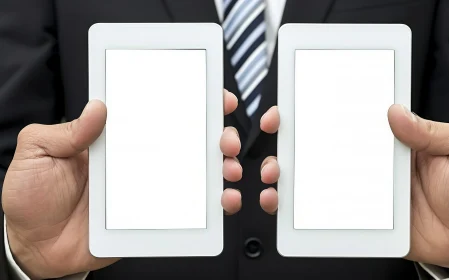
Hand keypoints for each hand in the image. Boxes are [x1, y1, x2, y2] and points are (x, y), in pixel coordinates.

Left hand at [2, 90, 242, 279]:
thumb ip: (66, 130)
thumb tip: (98, 107)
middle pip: (187, 142)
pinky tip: (221, 201)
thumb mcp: (37, 152)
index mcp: (115, 139)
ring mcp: (148, 188)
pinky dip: (209, 207)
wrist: (32, 246)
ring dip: (221, 168)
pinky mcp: (152, 216)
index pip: (157, 114)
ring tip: (228, 169)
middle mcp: (137, 160)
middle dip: (216, 135)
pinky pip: (187, 211)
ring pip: (194, 174)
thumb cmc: (32, 197)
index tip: (212, 96)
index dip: (187, 102)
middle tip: (224, 138)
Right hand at [259, 105, 448, 268]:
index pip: (348, 117)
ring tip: (275, 173)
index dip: (319, 107)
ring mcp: (358, 189)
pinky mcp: (356, 217)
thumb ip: (432, 130)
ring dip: (285, 173)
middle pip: (320, 144)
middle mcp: (367, 161)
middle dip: (289, 135)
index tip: (295, 102)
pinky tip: (284, 207)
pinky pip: (321, 213)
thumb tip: (395, 111)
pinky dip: (298, 211)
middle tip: (276, 129)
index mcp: (388, 138)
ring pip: (312, 177)